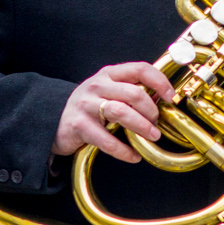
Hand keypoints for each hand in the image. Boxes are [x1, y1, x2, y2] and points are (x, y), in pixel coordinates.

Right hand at [53, 61, 176, 163]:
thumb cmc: (89, 106)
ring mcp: (86, 104)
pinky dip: (123, 150)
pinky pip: (106, 139)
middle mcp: (97, 85)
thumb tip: (162, 99)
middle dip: (151, 110)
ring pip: (121, 112)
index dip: (159, 81)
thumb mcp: (107, 90)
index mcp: (109, 74)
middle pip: (133, 93)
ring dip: (141, 126)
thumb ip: (129, 90)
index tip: (170, 97)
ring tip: (152, 136)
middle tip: (157, 124)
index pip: (139, 68)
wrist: (53, 120)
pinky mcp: (79, 125)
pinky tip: (133, 156)